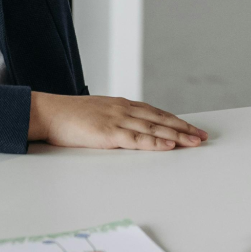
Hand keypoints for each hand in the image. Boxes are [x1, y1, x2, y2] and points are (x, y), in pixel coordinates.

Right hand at [28, 93, 208, 151]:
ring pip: (154, 128)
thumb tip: (125, 131)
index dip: (174, 120)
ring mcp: (117, 120)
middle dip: (183, 128)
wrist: (48, 112)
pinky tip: (169, 146)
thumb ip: (112, 121)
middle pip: (160, 119)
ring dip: (176, 136)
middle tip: (202, 136)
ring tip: (194, 142)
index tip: (190, 127)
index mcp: (120, 105)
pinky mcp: (109, 133)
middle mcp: (123, 109)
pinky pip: (137, 139)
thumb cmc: (67, 117)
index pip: (154, 112)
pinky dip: (155, 142)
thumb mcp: (95, 115)